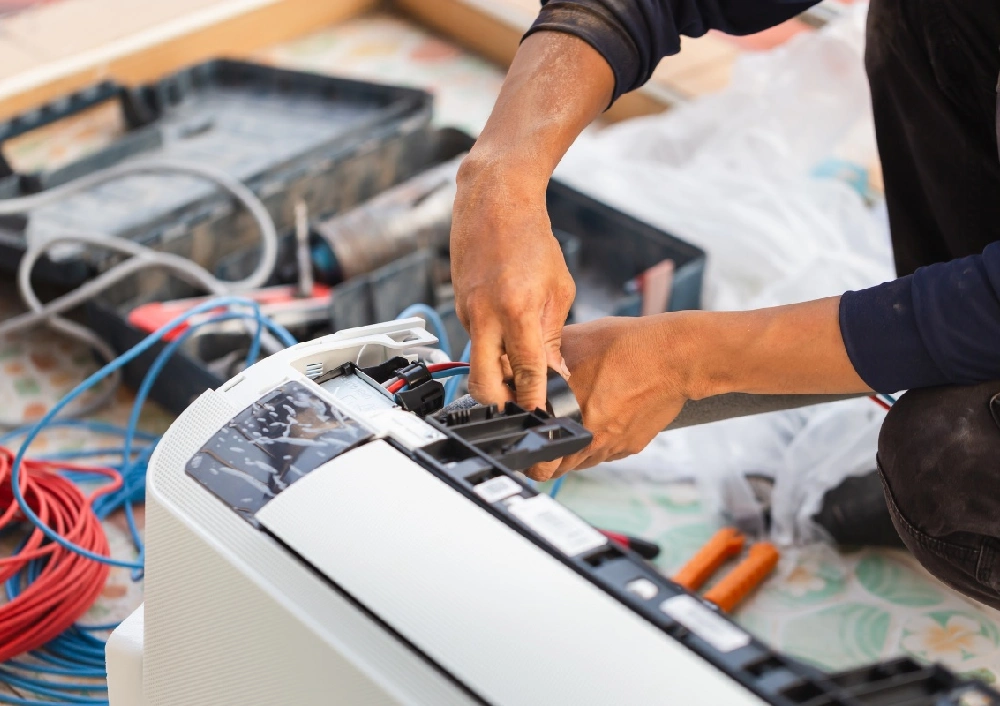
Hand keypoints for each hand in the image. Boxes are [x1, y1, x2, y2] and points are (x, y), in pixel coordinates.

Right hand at [451, 156, 574, 411]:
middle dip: (499, 405)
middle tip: (519, 410)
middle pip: (482, 383)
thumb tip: (554, 372)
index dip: (534, 400)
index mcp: (517, 310)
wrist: (493, 201)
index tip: (542, 418)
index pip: (526, 371)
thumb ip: (553, 335)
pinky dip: (491, 348)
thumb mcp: (559, 288)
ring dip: (496, 375)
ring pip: (477, 363)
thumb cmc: (531, 238)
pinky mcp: (458, 307)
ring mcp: (466, 312)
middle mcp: (485, 315)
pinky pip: (475, 340)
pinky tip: (508, 339)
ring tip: (520, 376)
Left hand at [525, 316, 689, 479]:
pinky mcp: (631, 446)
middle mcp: (591, 440)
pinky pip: (606, 452)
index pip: (538, 458)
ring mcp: (613, 446)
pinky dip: (597, 442)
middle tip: (543, 438)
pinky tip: (599, 419)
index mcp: (570, 418)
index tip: (526, 443)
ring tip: (572, 425)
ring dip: (572, 450)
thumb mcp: (573, 343)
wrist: (675, 357)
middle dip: (547, 457)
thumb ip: (541, 360)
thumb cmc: (626, 346)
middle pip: (557, 468)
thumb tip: (515, 363)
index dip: (528, 452)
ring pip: (582, 462)